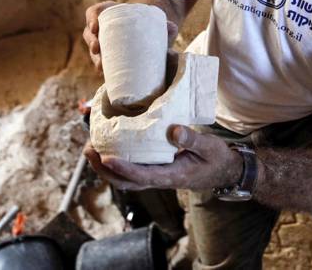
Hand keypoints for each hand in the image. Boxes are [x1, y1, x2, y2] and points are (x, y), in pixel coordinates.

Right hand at [82, 1, 180, 73]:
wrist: (151, 32)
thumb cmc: (149, 23)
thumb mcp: (156, 19)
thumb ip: (165, 23)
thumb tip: (172, 28)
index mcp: (109, 13)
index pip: (93, 13)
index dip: (91, 19)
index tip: (95, 26)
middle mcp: (102, 28)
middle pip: (90, 34)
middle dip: (91, 42)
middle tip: (97, 48)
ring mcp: (104, 43)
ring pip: (93, 50)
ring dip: (94, 58)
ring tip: (100, 66)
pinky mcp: (109, 57)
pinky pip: (101, 61)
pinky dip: (102, 67)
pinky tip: (104, 75)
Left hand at [84, 125, 242, 190]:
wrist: (223, 171)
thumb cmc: (216, 158)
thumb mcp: (209, 146)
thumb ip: (192, 138)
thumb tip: (173, 130)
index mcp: (173, 175)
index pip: (142, 176)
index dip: (123, 168)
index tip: (106, 157)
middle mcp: (160, 179)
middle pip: (126, 182)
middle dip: (104, 169)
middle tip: (89, 150)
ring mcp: (156, 177)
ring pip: (125, 179)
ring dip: (105, 167)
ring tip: (91, 148)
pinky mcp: (155, 171)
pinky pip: (130, 172)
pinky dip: (115, 162)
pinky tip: (107, 148)